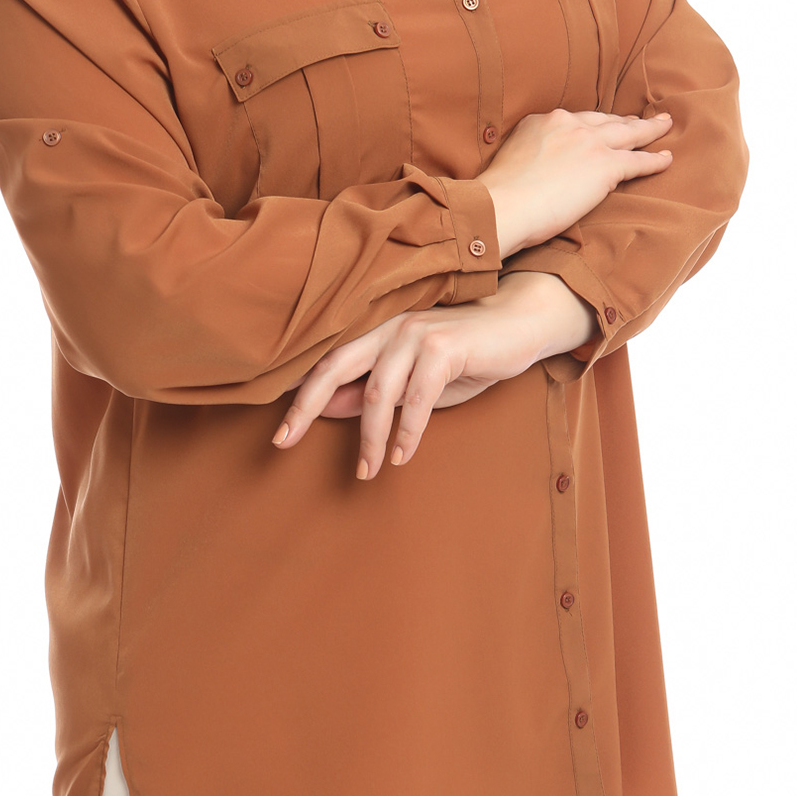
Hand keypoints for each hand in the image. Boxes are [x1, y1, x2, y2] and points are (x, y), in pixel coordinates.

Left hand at [271, 272, 600, 479]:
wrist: (519, 323)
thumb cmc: (467, 355)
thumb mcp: (416, 381)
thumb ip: (377, 392)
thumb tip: (331, 409)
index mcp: (376, 331)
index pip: (328, 361)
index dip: (299, 394)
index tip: (277, 431)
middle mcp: (388, 326)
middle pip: (334, 366)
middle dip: (305, 406)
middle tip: (281, 442)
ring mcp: (415, 332)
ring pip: (377, 392)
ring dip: (369, 437)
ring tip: (366, 471)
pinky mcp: (444, 345)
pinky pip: (417, 397)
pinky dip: (408, 430)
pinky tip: (401, 455)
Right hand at [478, 106, 673, 255]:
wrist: (502, 206)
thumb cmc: (499, 194)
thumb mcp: (512, 156)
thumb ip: (531, 152)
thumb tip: (537, 166)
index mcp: (544, 121)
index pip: (577, 120)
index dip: (595, 124)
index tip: (604, 125)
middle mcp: (568, 125)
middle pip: (606, 120)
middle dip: (625, 119)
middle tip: (641, 118)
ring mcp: (589, 144)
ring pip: (629, 133)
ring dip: (649, 130)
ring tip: (665, 126)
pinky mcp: (605, 167)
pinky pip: (638, 161)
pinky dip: (655, 160)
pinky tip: (667, 159)